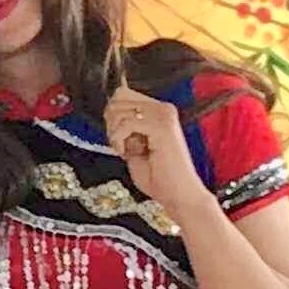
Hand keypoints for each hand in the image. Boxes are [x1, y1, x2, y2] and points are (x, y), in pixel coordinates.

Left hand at [99, 86, 211, 216]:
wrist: (178, 194)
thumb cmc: (158, 176)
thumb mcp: (133, 146)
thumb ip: (123, 127)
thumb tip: (109, 110)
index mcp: (159, 110)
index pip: (122, 94)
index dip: (112, 115)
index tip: (118, 137)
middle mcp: (164, 108)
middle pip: (118, 99)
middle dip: (111, 124)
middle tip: (121, 145)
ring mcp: (165, 116)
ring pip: (119, 110)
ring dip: (114, 133)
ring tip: (126, 150)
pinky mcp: (162, 127)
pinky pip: (126, 123)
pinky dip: (119, 139)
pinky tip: (126, 153)